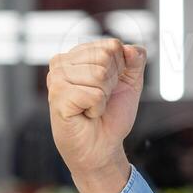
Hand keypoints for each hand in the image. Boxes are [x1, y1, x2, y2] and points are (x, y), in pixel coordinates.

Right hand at [47, 39, 146, 192]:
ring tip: (92, 107)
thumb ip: (135, 59)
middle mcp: (62, 62)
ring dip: (104, 96)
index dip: (120, 68)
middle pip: (106, 57)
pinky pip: (95, 94)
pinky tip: (86, 114)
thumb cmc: (112, 114)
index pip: (112, 45)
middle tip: (100, 99)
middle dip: (112, 83)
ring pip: (100, 74)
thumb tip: (131, 48)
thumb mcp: (131, 81)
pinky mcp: (57, 96)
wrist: (102, 147)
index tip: (110, 86)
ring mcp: (56, 78)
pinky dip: (97, 108)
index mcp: (78, 54)